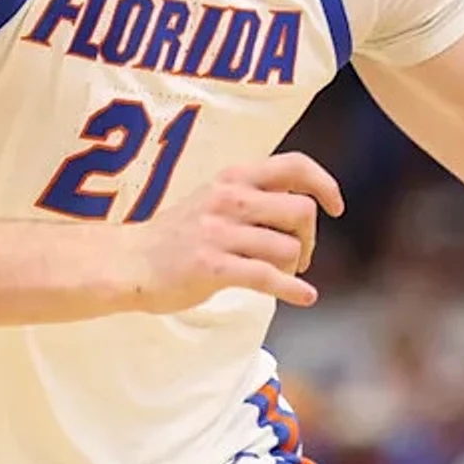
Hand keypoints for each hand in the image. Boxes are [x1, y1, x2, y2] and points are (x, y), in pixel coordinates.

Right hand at [116, 152, 344, 313]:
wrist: (127, 263)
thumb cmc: (176, 236)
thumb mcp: (213, 199)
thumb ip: (252, 196)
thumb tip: (303, 206)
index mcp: (232, 178)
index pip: (294, 165)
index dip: (324, 184)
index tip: (336, 206)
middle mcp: (228, 199)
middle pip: (301, 210)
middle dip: (309, 237)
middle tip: (298, 256)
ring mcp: (219, 233)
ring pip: (288, 247)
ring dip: (294, 266)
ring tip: (282, 276)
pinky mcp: (212, 267)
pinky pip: (268, 277)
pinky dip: (293, 290)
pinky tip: (304, 297)